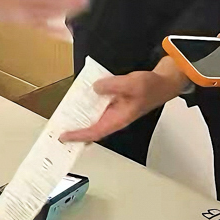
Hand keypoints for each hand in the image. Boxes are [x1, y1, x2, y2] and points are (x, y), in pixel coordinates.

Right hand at [0, 0, 90, 37]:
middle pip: (47, 7)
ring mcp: (23, 17)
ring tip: (82, 8)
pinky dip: (55, 32)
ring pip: (47, 17)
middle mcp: (20, 8)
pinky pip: (41, 28)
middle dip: (66, 3)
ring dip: (64, 14)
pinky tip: (67, 33)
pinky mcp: (25, 22)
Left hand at [61, 57, 187, 142]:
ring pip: (93, 118)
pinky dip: (86, 105)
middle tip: (57, 131)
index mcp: (119, 119)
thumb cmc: (150, 86)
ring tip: (63, 118)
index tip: (64, 136)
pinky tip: (77, 99)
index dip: (79, 135)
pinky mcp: (113, 103)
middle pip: (91, 129)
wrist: (162, 82)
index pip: (95, 132)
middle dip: (75, 132)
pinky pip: (96, 107)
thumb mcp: (132, 83)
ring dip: (79, 119)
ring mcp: (113, 111)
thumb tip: (95, 88)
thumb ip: (113, 86)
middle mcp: (114, 118)